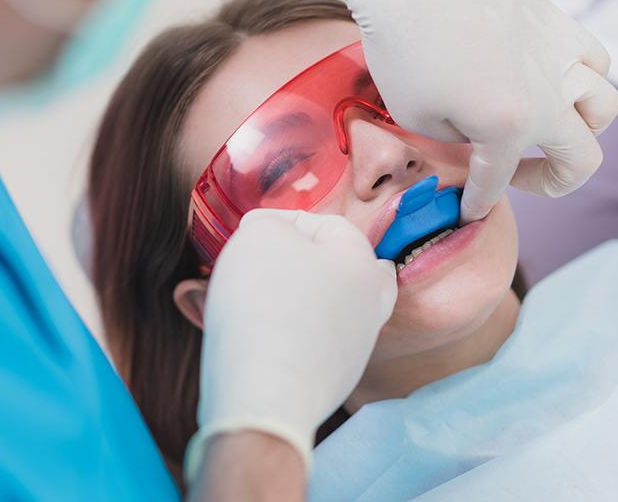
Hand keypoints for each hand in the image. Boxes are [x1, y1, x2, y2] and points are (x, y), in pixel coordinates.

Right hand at [185, 209, 396, 480]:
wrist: (265, 396)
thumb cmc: (264, 304)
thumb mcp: (259, 236)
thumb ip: (268, 223)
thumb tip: (271, 232)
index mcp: (361, 260)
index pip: (323, 223)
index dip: (280, 222)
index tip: (247, 234)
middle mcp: (371, 301)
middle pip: (342, 266)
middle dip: (305, 260)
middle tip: (269, 263)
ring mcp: (358, 343)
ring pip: (332, 304)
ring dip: (301, 295)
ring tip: (262, 298)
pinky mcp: (338, 378)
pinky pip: (317, 340)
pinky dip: (296, 331)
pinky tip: (267, 334)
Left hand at [280, 0, 617, 222]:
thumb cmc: (403, 47)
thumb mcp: (415, 116)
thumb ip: (456, 139)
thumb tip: (475, 134)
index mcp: (508, 127)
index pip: (497, 181)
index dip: (478, 202)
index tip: (467, 213)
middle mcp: (548, 95)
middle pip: (582, 159)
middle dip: (551, 183)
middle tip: (519, 178)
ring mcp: (559, 55)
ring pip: (603, 107)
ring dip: (581, 131)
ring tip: (547, 130)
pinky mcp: (557, 21)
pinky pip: (594, 59)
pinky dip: (584, 80)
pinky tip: (554, 80)